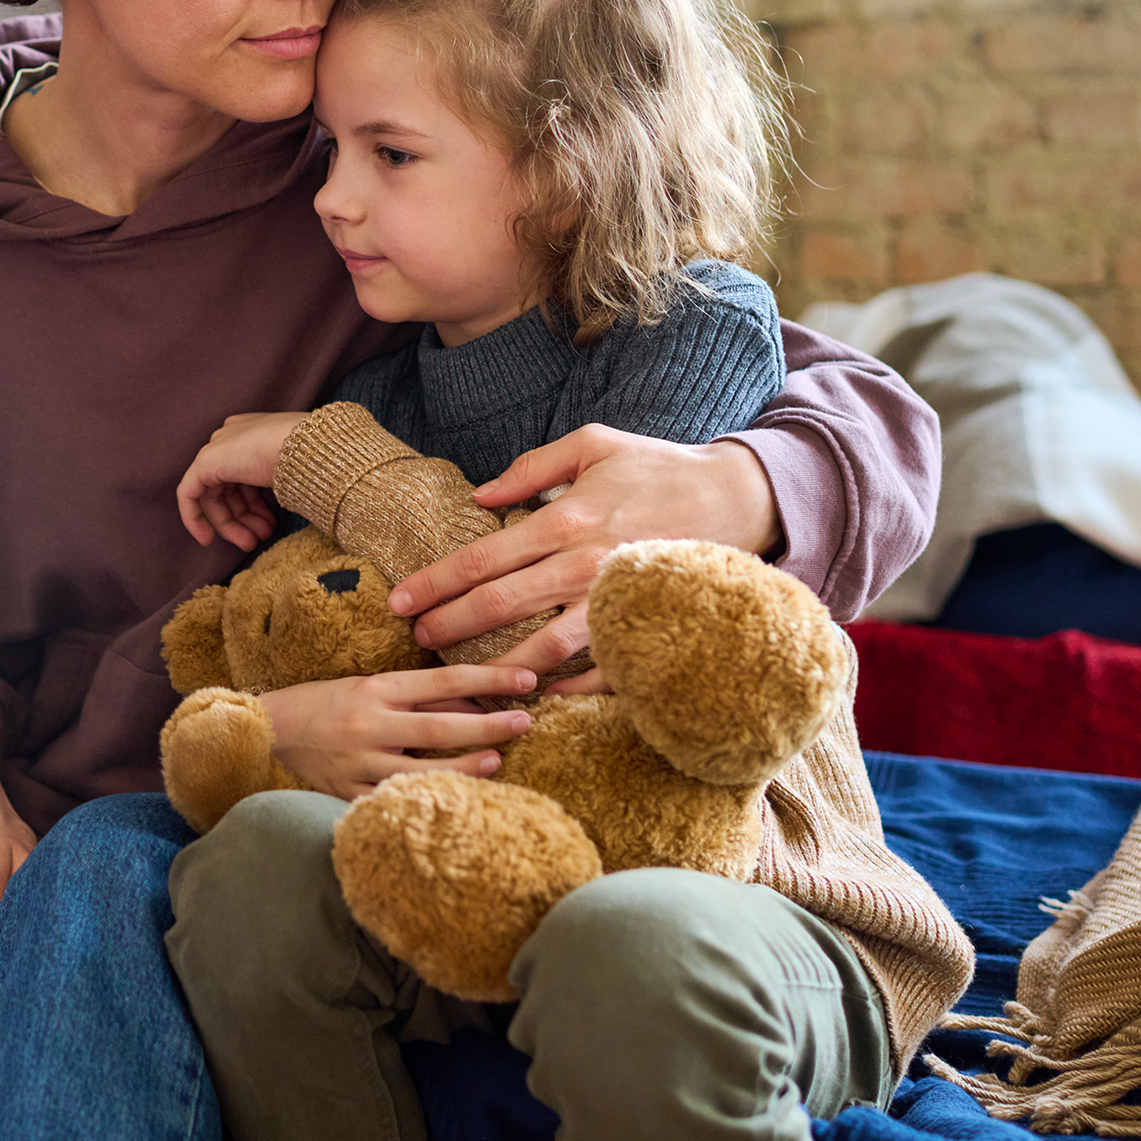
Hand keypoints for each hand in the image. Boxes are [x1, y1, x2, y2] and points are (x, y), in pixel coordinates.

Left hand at [175, 411, 306, 550]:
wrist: (308, 449)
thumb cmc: (312, 460)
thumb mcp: (294, 473)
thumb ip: (277, 484)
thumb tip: (278, 505)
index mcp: (252, 434)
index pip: (245, 476)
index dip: (254, 506)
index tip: (268, 527)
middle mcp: (232, 437)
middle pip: (230, 488)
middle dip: (245, 518)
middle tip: (260, 538)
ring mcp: (217, 447)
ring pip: (214, 495)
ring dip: (232, 524)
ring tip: (252, 542)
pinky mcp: (204, 462)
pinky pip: (189, 494)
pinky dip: (194, 518)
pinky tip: (207, 539)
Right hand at [258, 663, 537, 798]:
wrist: (270, 728)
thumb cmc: (325, 702)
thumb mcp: (369, 685)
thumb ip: (416, 696)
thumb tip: (472, 704)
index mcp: (376, 688)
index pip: (444, 680)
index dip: (489, 680)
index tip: (526, 681)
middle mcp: (370, 723)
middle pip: (441, 726)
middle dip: (489, 725)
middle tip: (525, 722)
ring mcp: (360, 761)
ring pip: (422, 769)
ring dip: (465, 765)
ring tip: (497, 760)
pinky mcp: (349, 792)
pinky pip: (394, 801)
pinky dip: (424, 799)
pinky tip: (451, 802)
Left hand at [387, 428, 778, 695]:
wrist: (740, 496)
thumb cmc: (659, 467)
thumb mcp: (593, 445)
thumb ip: (532, 468)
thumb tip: (480, 495)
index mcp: (566, 520)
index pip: (483, 558)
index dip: (435, 583)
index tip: (400, 602)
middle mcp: (585, 565)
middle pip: (500, 605)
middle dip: (449, 625)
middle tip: (413, 640)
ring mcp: (617, 602)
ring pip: (544, 648)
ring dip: (498, 667)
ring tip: (463, 681)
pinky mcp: (647, 625)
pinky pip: (602, 671)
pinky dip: (568, 690)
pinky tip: (535, 695)